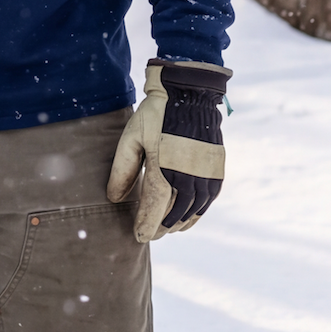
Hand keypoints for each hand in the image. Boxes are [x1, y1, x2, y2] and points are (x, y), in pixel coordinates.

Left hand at [106, 60, 229, 243]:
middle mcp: (188, 175)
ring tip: (167, 229)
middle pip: (175, 214)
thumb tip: (114, 198)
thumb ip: (122, 170)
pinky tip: (188, 217)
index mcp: (164, 168)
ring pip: (193, 210)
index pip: (154, 208)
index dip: (146, 226)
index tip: (138, 238)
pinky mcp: (216, 168)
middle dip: (162, 228)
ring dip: (180, 223)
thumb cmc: (155, 116)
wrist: (189, 94)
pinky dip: (198, 212)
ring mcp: (205, 173)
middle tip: (150, 235)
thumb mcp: (131, 139)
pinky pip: (208, 199)